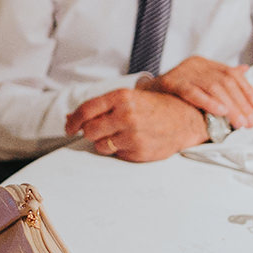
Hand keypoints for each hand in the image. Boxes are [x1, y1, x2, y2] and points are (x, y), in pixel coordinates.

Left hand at [65, 88, 209, 161]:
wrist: (183, 118)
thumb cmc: (152, 107)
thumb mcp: (126, 98)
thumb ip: (99, 107)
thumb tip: (69, 118)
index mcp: (120, 97)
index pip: (86, 110)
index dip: (73, 121)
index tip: (68, 128)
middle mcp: (126, 115)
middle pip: (89, 130)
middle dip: (89, 132)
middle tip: (98, 130)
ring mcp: (133, 135)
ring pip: (100, 145)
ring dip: (104, 142)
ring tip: (118, 135)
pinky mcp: (139, 151)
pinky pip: (116, 154)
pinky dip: (119, 150)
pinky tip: (131, 141)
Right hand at [144, 56, 252, 128]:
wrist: (145, 94)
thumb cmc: (175, 92)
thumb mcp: (200, 82)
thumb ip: (222, 77)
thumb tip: (245, 70)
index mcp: (204, 63)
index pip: (232, 74)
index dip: (247, 90)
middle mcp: (195, 64)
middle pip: (225, 82)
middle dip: (241, 104)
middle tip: (249, 122)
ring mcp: (182, 71)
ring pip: (213, 87)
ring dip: (230, 107)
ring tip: (239, 123)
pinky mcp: (170, 82)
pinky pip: (192, 92)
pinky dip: (208, 102)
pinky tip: (221, 112)